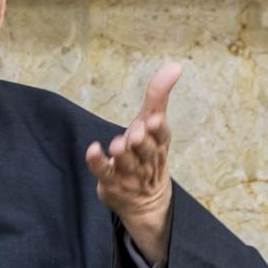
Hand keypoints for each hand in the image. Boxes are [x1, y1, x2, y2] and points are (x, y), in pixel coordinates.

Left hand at [85, 62, 181, 266]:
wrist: (145, 201)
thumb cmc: (147, 154)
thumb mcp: (153, 124)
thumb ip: (158, 96)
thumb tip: (175, 66)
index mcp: (159, 146)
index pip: (162, 137)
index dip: (158, 129)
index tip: (154, 119)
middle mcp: (146, 161)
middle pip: (146, 152)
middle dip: (142, 142)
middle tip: (135, 133)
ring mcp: (129, 174)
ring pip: (127, 164)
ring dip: (122, 154)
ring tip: (117, 145)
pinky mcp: (111, 183)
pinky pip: (104, 173)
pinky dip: (98, 163)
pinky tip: (93, 150)